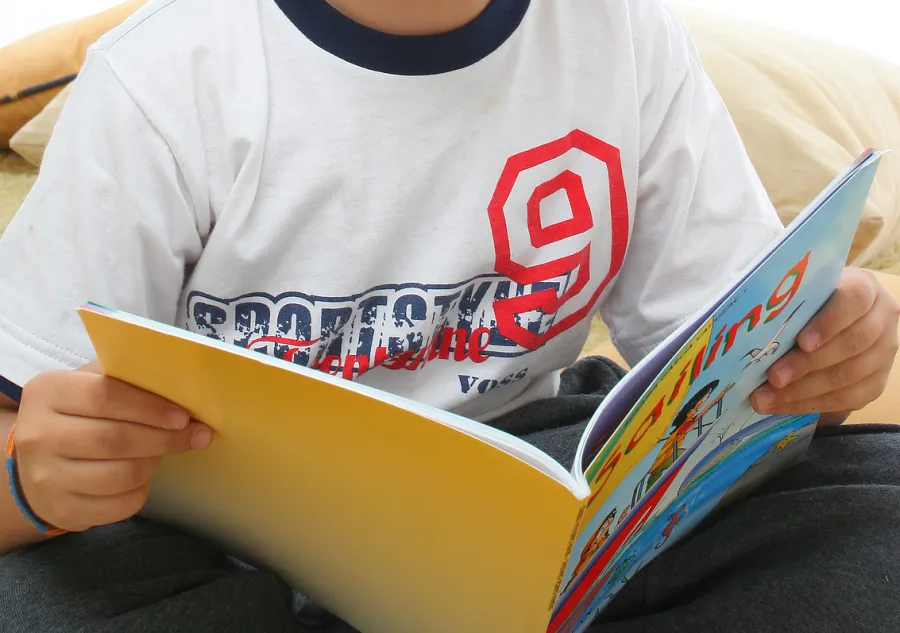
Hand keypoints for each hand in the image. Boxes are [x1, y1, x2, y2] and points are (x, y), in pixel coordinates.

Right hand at [13, 362, 211, 531]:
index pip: (106, 397)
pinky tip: (140, 478)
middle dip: (164, 439)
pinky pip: (120, 505)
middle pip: (116, 439)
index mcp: (48, 392)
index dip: (151, 408)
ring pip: (121, 475)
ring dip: (152, 464)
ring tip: (159, 454)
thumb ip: (127, 379)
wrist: (35, 463)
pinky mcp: (61, 510)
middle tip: (195, 435)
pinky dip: (140, 491)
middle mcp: (37, 435)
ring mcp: (45, 477)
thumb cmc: (78, 415)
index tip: (183, 416)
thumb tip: (181, 385)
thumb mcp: (91, 384)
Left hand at [751, 268, 899, 424]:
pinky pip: (849, 399)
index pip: (852, 301)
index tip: (801, 342)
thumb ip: (790, 306)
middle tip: (772, 378)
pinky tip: (782, 406)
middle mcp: (882, 319)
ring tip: (767, 398)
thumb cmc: (813, 302)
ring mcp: (884, 353)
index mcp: (864, 288)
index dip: (828, 323)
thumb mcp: (805, 293)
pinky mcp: (877, 382)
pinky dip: (812, 404)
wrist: (841, 319)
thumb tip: (752, 330)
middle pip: (850, 344)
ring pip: (849, 376)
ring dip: (803, 392)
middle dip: (806, 365)